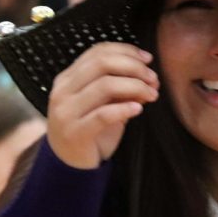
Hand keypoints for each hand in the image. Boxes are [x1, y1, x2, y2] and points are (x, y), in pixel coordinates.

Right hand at [47, 43, 159, 168]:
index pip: (97, 52)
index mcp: (68, 78)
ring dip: (135, 86)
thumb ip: (120, 88)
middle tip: (153, 78)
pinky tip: (139, 109)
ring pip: (104, 85)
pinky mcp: (75, 133)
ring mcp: (66, 112)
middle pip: (102, 64)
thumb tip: (148, 76)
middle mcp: (63, 91)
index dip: (125, 51)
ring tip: (152, 94)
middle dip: (134, 67)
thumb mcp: (104, 104)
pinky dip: (125, 109)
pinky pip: (103, 115)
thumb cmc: (91, 131)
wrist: (70, 166)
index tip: (147, 59)